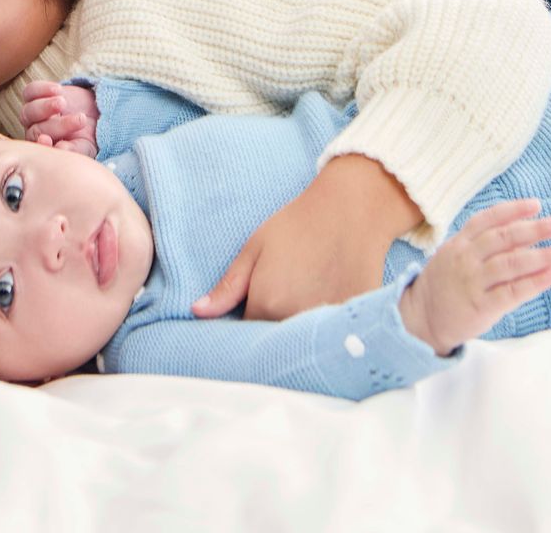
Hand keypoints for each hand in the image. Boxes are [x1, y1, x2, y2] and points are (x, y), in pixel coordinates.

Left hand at [20, 80, 98, 156]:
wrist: (94, 112)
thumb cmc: (87, 135)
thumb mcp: (84, 146)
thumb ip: (72, 150)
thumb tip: (60, 149)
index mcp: (45, 148)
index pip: (37, 150)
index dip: (41, 145)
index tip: (46, 140)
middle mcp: (35, 132)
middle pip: (36, 130)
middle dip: (58, 125)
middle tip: (80, 120)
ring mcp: (32, 114)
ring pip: (29, 111)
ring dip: (46, 106)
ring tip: (64, 102)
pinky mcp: (34, 95)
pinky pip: (30, 91)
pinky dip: (42, 90)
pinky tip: (57, 90)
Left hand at [192, 155, 419, 321]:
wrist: (348, 209)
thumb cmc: (298, 224)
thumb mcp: (255, 248)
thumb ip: (228, 287)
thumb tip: (197, 311)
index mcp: (266, 304)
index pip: (247, 333)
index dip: (250, 318)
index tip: (256, 302)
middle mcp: (295, 320)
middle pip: (276, 341)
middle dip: (273, 326)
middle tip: (286, 290)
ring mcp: (327, 324)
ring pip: (303, 341)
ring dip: (300, 328)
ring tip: (308, 290)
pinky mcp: (353, 321)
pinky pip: (334, 337)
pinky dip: (329, 327)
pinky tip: (329, 294)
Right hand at [400, 200, 550, 354]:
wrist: (422, 316)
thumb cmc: (445, 283)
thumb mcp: (455, 255)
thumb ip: (483, 245)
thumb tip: (523, 235)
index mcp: (460, 242)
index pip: (488, 219)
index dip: (513, 210)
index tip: (536, 204)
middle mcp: (466, 257)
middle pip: (503, 238)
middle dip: (532, 229)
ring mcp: (472, 281)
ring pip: (509, 264)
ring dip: (538, 256)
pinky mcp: (481, 306)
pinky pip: (511, 292)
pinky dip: (533, 283)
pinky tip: (550, 276)